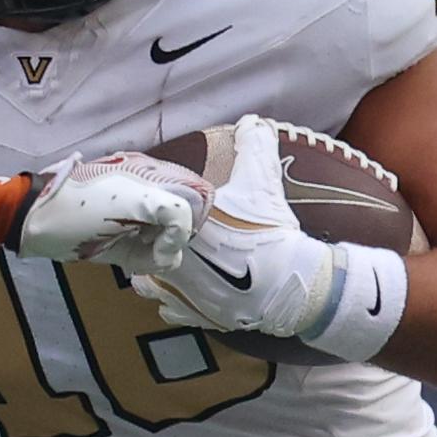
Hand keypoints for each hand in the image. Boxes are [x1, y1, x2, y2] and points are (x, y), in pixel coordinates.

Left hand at [15, 151, 203, 275]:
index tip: (171, 229)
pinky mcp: (128, 244)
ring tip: (135, 250)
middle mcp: (152, 196)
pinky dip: (148, 263)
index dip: (191, 217)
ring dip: (159, 255)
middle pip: (187, 224)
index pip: (198, 196)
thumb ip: (172, 211)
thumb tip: (175, 245)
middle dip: (173, 239)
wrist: (36, 223)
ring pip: (172, 245)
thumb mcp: (133, 200)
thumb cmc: (81, 205)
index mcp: (155, 175)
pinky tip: (129, 261)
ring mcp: (140, 222)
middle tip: (151, 242)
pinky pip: (153, 259)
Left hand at [134, 116, 351, 345]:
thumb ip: (254, 147)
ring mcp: (178, 292)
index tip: (163, 207)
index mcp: (180, 229)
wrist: (290, 284)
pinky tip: (185, 289)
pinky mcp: (193, 315)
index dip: (157, 212)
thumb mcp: (262, 183)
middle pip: (146, 249)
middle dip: (153, 239)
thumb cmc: (269, 232)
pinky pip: (170, 308)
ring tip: (171, 261)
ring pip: (150, 282)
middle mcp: (171, 262)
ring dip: (156, 271)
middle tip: (164, 231)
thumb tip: (250, 121)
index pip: (153, 216)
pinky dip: (174, 300)